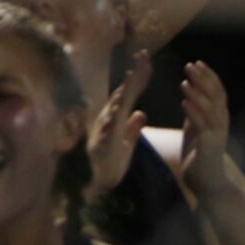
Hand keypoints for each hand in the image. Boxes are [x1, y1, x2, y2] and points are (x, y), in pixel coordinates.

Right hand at [86, 51, 150, 197]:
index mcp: (116, 119)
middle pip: (123, 93)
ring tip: (136, 72)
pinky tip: (123, 103)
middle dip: (134, 74)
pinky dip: (116, 113)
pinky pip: (111, 126)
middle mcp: (108, 120)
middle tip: (144, 55)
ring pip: (117, 105)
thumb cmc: (111, 165)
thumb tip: (141, 113)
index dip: (137, 77)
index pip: (128, 93)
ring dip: (127, 88)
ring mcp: (104, 130)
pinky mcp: (102, 143)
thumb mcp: (127, 144)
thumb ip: (133, 128)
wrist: (97, 188)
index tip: (147, 60)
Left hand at [179, 60, 231, 200]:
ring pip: (210, 107)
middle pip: (216, 94)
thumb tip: (190, 96)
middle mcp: (222, 121)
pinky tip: (183, 102)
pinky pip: (202, 125)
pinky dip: (193, 112)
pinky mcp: (210, 145)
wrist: (208, 183)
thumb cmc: (200, 156)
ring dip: (197, 93)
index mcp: (220, 116)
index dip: (209, 75)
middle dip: (203, 78)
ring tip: (185, 81)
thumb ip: (196, 114)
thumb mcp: (197, 130)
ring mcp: (218, 133)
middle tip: (190, 65)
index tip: (197, 63)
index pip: (218, 90)